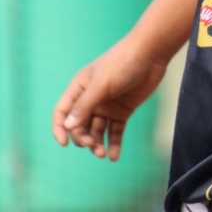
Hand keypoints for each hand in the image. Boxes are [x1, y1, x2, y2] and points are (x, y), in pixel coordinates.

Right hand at [52, 34, 167, 159]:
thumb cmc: (122, 63)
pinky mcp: (123, 111)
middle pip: (80, 125)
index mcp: (79, 88)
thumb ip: (85, 106)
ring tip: (103, 154)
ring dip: (97, 143)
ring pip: (97, 130)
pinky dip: (114, 144)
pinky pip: (115, 131)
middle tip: (93, 146)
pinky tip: (114, 156)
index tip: (64, 143)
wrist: (150, 55)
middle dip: (83, 138)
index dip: (60, 128)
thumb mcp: (101, 85)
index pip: (62, 112)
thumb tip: (68, 126)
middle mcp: (91, 99)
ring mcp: (107, 106)